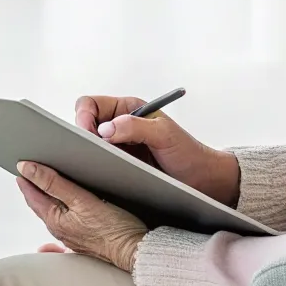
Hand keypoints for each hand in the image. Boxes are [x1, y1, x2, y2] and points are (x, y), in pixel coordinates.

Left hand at [15, 161, 146, 270]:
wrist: (135, 252)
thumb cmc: (113, 229)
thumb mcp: (81, 200)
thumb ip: (54, 183)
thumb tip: (27, 169)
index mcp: (54, 220)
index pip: (32, 194)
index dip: (26, 177)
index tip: (20, 163)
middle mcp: (59, 230)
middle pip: (41, 203)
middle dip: (34, 186)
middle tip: (29, 169)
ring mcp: (71, 236)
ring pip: (53, 212)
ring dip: (47, 196)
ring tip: (44, 182)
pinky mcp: (84, 238)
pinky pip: (66, 223)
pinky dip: (60, 212)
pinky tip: (60, 214)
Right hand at [74, 95, 240, 204]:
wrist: (203, 181)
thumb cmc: (189, 154)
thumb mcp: (165, 135)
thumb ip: (135, 127)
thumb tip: (104, 130)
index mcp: (128, 109)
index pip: (91, 104)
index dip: (83, 116)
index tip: (86, 134)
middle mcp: (120, 124)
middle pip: (85, 124)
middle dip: (81, 136)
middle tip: (87, 153)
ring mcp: (119, 146)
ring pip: (89, 146)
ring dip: (87, 153)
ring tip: (93, 164)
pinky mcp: (119, 165)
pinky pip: (97, 163)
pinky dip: (94, 167)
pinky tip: (100, 176)